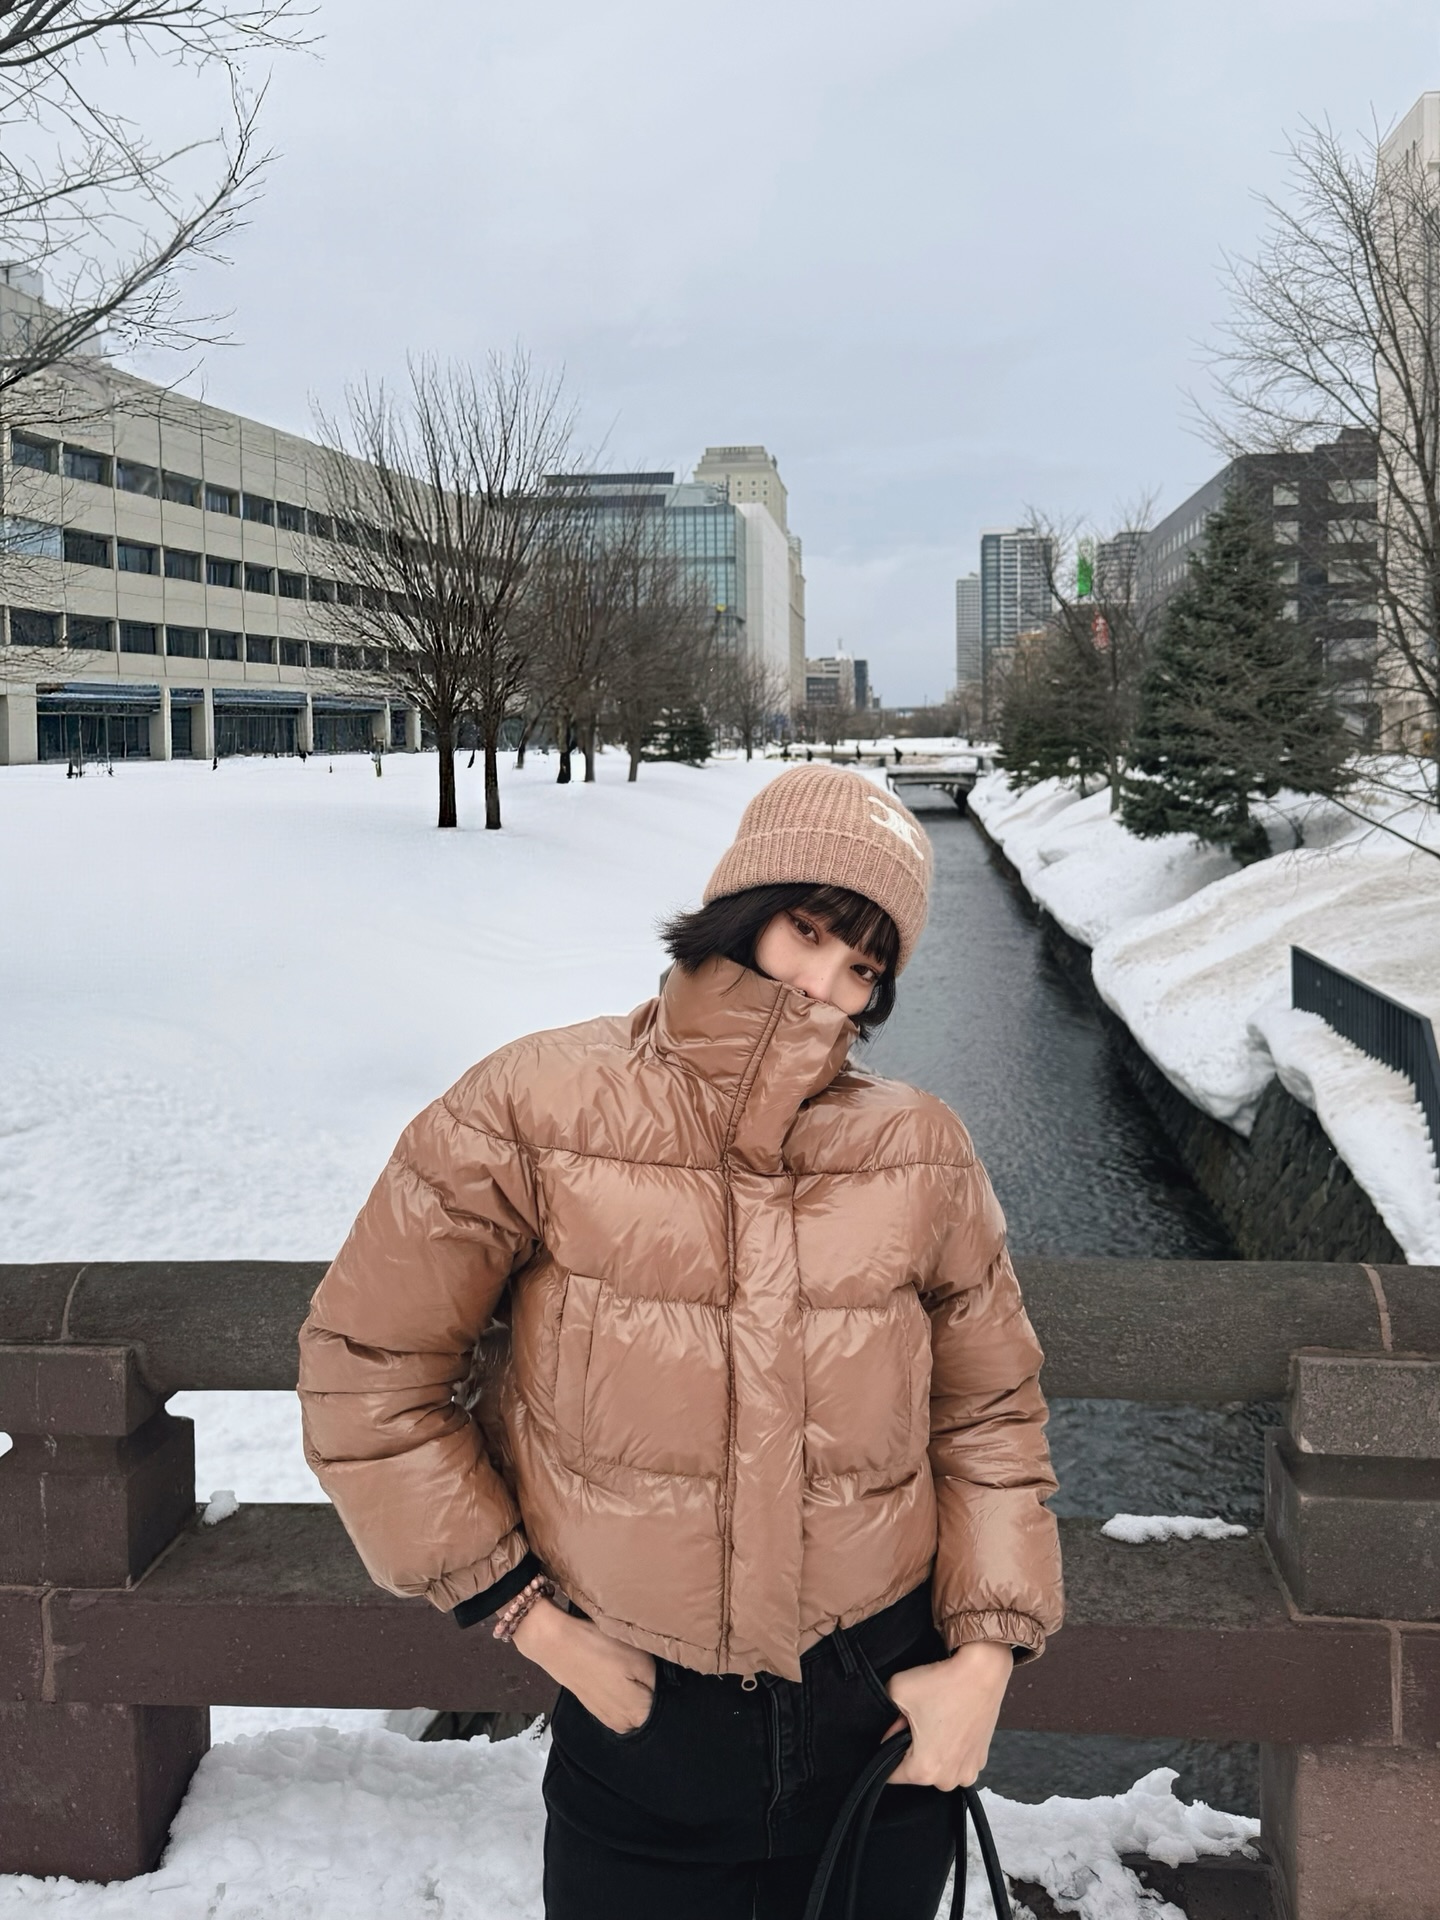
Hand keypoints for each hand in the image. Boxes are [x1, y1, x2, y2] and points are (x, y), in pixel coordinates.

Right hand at [512, 1597, 656, 1733]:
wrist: (557, 1643)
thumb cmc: (600, 1648)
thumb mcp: (639, 1659)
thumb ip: (659, 1682)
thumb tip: (668, 1692)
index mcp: (638, 1714)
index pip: (668, 1711)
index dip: (670, 1692)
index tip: (667, 1675)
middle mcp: (624, 1724)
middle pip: (652, 1712)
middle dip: (655, 1694)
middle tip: (651, 1669)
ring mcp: (608, 1718)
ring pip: (636, 1709)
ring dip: (640, 1693)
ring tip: (634, 1670)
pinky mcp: (596, 1707)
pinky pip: (621, 1706)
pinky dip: (624, 1693)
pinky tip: (618, 1674)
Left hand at [882, 1640, 1013, 1788]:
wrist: (983, 1671)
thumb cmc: (942, 1683)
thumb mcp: (897, 1691)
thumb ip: (883, 1717)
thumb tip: (888, 1733)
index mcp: (925, 1771)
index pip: (891, 1774)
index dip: (887, 1750)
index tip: (895, 1730)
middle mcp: (948, 1780)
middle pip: (917, 1770)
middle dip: (911, 1748)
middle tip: (917, 1719)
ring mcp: (968, 1772)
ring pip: (938, 1766)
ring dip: (933, 1748)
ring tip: (937, 1720)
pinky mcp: (981, 1760)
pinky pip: (957, 1760)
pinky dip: (952, 1746)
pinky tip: (953, 1722)